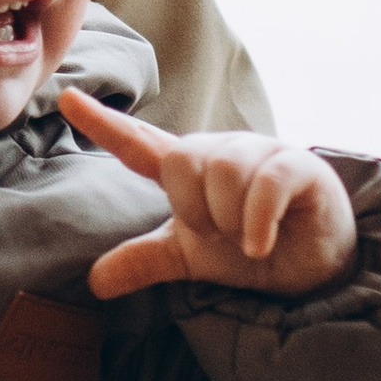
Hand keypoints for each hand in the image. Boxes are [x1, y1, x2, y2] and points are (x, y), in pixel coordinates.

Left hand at [59, 85, 357, 299]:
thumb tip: (93, 281)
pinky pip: (266, 185)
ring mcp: (261, 153)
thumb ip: (145, 260)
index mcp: (189, 168)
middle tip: (218, 233)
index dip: (103, 123)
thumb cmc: (250, 248)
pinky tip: (259, 244)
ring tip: (245, 239)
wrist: (315, 269)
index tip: (66, 99)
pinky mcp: (300, 166)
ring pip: (222, 172)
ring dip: (228, 218)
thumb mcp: (191, 258)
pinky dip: (256, 222)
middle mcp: (221, 151)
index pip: (139, 142)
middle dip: (194, 208)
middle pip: (181, 160)